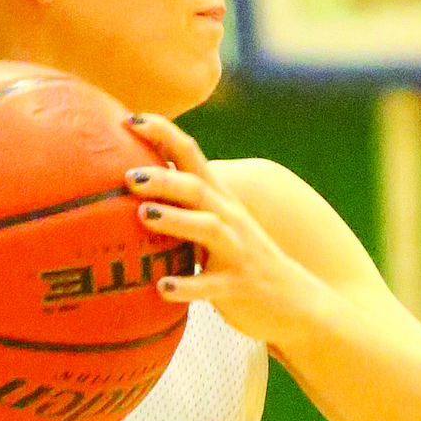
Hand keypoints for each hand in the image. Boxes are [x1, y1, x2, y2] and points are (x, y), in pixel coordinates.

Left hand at [122, 114, 313, 350]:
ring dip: (176, 220)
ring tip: (143, 215)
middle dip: (164, 178)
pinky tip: (162, 287)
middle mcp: (229, 218)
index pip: (190, 155)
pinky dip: (187, 286)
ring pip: (208, 229)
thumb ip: (182, 203)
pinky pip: (211, 286)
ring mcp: (236, 252)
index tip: (130, 119)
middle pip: (197, 188)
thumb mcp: (213, 224)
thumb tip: (132, 184)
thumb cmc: (238, 259)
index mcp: (218, 199)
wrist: (294, 300)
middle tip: (127, 175)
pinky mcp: (237, 287)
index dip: (163, 134)